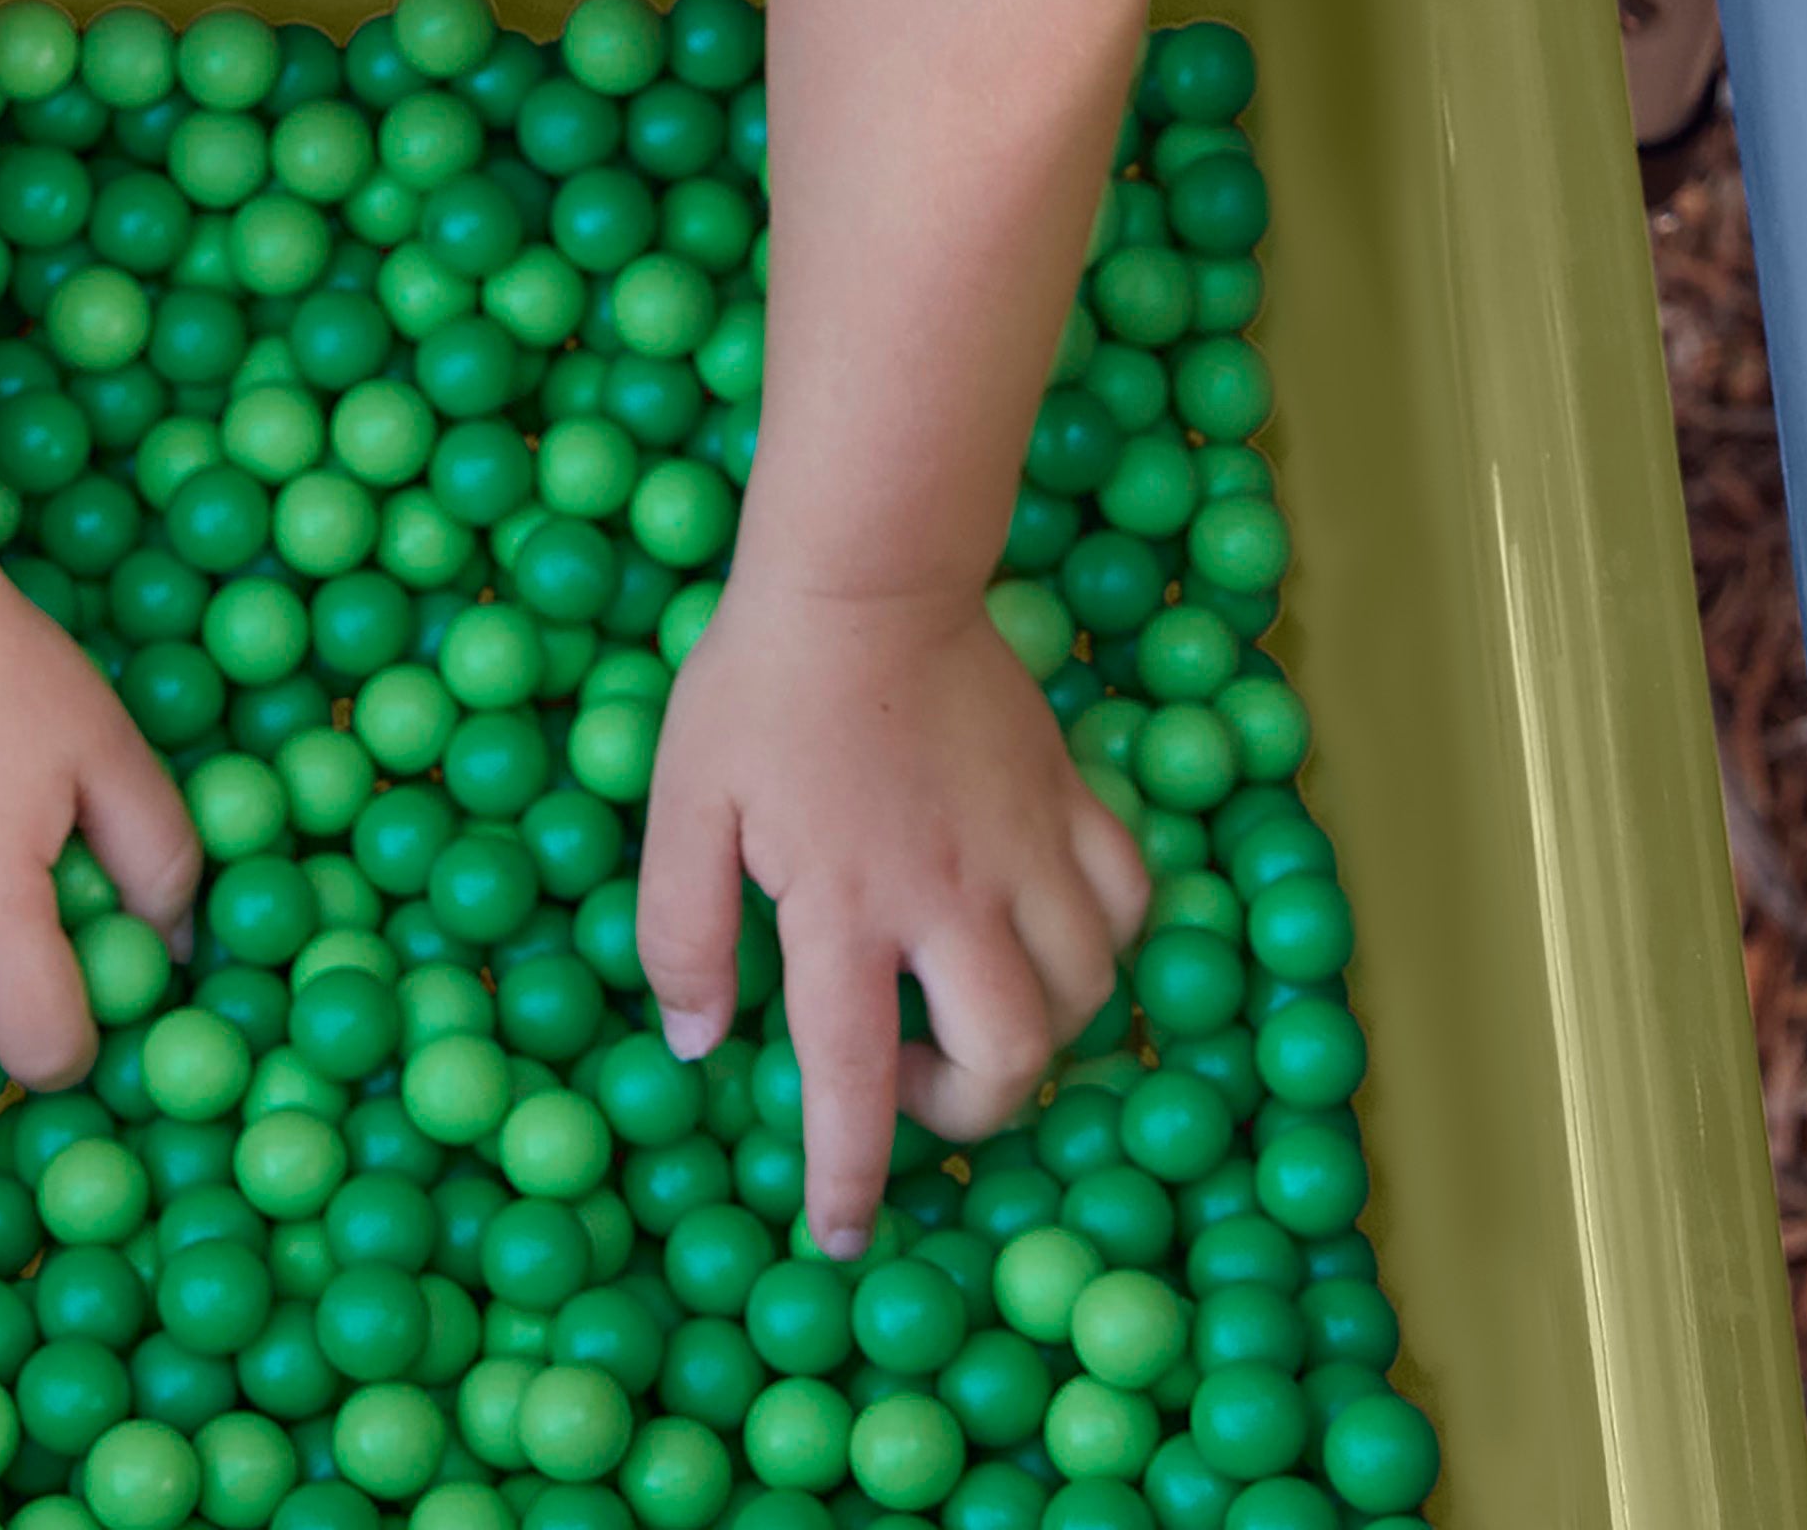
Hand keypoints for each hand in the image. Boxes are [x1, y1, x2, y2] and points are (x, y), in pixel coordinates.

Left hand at [635, 582, 1147, 1256]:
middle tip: (910, 1079)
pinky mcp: (1069, 795)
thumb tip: (697, 1042)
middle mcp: (950, 894)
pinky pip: (1125, 901)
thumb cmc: (758, 687)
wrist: (863, 573)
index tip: (843, 1233)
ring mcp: (1025, 845)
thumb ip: (681, 930)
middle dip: (964, 1111)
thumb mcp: (681, 803)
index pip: (854, 1080)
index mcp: (844, 904)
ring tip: (971, 1003)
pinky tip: (1046, 928)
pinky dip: (1102, 940)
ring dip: (1035, 1030)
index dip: (848, 1175)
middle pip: (1008, 1061)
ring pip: (1083, 993)